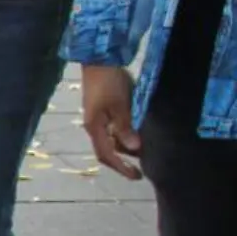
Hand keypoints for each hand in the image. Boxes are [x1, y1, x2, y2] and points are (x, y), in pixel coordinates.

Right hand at [81, 64, 141, 179]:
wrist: (99, 59)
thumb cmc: (108, 82)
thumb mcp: (119, 105)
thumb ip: (125, 127)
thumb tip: (134, 148)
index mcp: (95, 127)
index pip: (107, 154)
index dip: (121, 167)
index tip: (136, 176)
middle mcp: (94, 126)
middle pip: (106, 150)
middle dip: (121, 162)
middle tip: (138, 170)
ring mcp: (98, 117)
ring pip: (111, 140)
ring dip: (124, 148)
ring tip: (142, 152)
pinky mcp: (103, 109)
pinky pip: (113, 129)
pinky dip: (124, 135)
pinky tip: (136, 133)